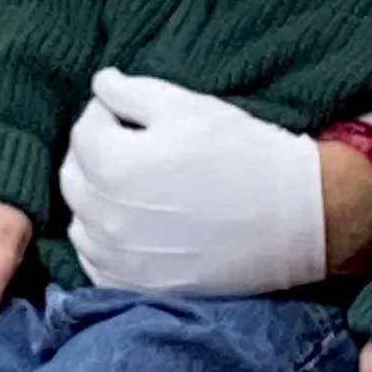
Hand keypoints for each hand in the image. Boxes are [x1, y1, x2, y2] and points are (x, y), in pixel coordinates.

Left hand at [58, 70, 324, 294]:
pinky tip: (132, 226)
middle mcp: (106, 215)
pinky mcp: (137, 286)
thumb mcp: (188, 107)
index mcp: (114, 164)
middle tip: (128, 144)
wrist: (298, 219)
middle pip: (73, 175)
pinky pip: (96, 261)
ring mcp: (120, 256)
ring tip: (130, 185)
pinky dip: (104, 241)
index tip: (129, 112)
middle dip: (93, 153)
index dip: (106, 113)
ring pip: (80, 220)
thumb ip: (131, 92)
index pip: (84, 129)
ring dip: (95, 198)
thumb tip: (99, 85)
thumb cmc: (245, 154)